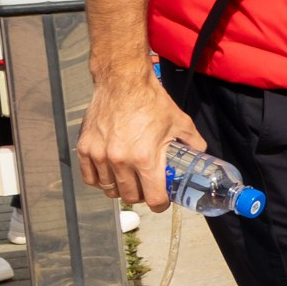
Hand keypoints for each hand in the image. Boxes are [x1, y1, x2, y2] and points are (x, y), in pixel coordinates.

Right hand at [77, 70, 203, 210]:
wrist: (122, 81)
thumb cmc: (151, 101)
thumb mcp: (180, 122)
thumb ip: (193, 142)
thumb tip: (201, 155)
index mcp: (145, 158)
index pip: (153, 198)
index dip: (160, 204)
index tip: (162, 201)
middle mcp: (120, 161)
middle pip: (130, 197)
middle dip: (141, 196)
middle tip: (146, 187)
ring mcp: (100, 155)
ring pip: (109, 189)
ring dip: (120, 189)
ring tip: (129, 180)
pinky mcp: (85, 148)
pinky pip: (90, 178)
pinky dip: (100, 180)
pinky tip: (109, 175)